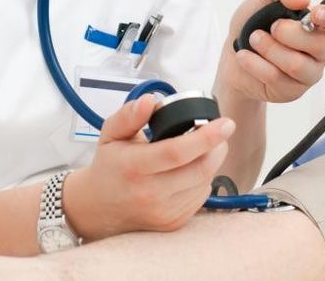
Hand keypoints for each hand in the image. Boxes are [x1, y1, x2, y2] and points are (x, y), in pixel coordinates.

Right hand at [65, 94, 234, 238]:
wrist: (98, 208)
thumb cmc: (110, 166)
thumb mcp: (111, 134)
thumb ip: (129, 115)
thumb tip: (150, 101)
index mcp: (134, 166)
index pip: (176, 152)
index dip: (206, 137)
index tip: (226, 123)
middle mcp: (149, 193)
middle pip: (199, 169)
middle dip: (217, 147)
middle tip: (220, 131)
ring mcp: (163, 212)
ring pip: (204, 182)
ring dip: (212, 162)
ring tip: (204, 148)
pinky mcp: (173, 223)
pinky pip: (200, 196)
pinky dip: (203, 179)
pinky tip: (192, 169)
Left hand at [216, 0, 324, 102]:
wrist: (233, 53)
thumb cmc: (255, 23)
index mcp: (323, 23)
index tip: (315, 13)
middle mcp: (322, 49)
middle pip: (320, 44)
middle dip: (288, 33)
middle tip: (271, 27)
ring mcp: (310, 72)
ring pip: (297, 65)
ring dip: (269, 48)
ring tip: (253, 39)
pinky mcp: (293, 90)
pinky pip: (277, 78)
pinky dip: (255, 63)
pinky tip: (245, 56)